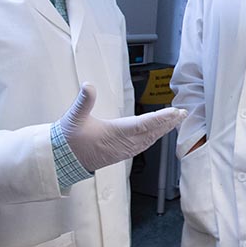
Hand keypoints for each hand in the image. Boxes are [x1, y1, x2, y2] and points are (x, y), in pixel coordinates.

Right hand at [59, 83, 186, 171]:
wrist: (62, 161)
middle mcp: (121, 144)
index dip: (160, 118)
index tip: (174, 112)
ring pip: (149, 140)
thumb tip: (88, 85)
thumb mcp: (74, 117)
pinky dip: (154, 138)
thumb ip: (83, 101)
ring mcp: (122, 151)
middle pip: (151, 132)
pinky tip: (158, 133)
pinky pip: (143, 146)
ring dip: (163, 130)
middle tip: (183, 113)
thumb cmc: (68, 139)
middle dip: (168, 123)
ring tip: (175, 120)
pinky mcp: (121, 154)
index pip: (142, 125)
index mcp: (113, 134)